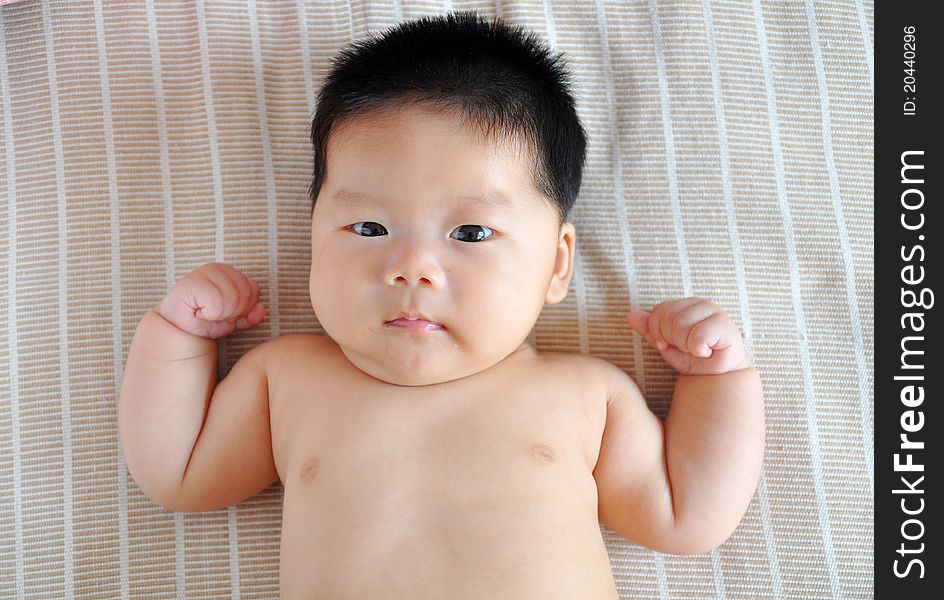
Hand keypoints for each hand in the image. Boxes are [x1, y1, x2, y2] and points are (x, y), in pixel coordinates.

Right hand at [156, 262, 264, 339]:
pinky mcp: (191, 282)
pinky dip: (211, 314)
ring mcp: (204, 272)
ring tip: (208, 313)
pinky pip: (216, 302)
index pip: (254, 290)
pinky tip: (200, 312)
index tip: (228, 313)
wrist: (179, 329)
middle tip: (217, 315)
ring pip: (232, 298)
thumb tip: (261, 310)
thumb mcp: (233, 320)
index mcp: (231, 273)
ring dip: (221, 314)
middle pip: (245, 294)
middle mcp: (219, 268)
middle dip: (233, 312)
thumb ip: (249, 315)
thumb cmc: (205, 321)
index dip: (244, 308)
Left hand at [626, 297, 750, 374]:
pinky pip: (698, 336)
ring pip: (682, 325)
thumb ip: (649, 330)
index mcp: (684, 304)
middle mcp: (699, 303)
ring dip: (686, 345)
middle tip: (686, 348)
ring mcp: (715, 311)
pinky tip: (707, 351)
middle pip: (668, 318)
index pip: (659, 311)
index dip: (659, 332)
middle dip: (673, 340)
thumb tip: (630, 315)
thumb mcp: (665, 344)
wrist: (717, 376)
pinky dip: (698, 350)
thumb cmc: (692, 358)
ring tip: (697, 349)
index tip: (670, 344)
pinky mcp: (725, 325)